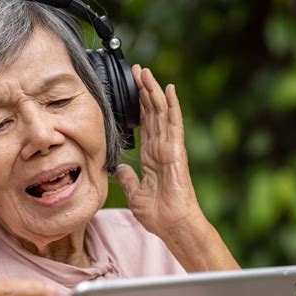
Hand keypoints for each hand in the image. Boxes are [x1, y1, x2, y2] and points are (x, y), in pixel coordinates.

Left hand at [115, 65, 202, 239]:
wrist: (171, 224)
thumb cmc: (158, 213)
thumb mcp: (135, 194)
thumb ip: (128, 179)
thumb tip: (119, 169)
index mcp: (151, 157)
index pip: (144, 125)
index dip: (138, 107)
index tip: (131, 90)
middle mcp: (161, 148)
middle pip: (152, 114)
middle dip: (143, 92)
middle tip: (137, 71)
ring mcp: (170, 148)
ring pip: (161, 113)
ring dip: (153, 92)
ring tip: (146, 73)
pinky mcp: (176, 151)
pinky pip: (174, 124)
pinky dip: (172, 106)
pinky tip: (168, 89)